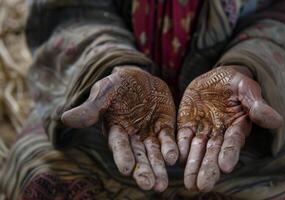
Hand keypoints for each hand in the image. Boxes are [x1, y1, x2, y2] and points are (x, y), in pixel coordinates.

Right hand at [61, 66, 177, 191]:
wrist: (139, 77)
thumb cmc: (117, 85)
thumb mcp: (104, 91)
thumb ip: (91, 108)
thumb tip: (66, 119)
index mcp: (116, 130)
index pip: (119, 146)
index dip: (123, 157)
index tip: (127, 170)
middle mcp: (133, 136)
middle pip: (139, 156)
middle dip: (144, 171)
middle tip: (150, 186)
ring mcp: (150, 133)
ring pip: (155, 153)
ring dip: (159, 168)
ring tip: (162, 185)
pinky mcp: (164, 126)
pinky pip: (169, 139)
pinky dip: (172, 149)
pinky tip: (175, 159)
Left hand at [177, 66, 282, 190]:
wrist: (214, 78)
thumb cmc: (234, 83)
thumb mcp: (246, 87)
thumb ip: (256, 103)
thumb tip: (277, 120)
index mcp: (237, 125)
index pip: (233, 142)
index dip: (229, 153)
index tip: (226, 167)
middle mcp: (220, 132)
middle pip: (214, 152)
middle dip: (209, 169)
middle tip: (203, 186)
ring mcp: (202, 130)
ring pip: (197, 150)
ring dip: (193, 166)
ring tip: (190, 185)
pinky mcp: (187, 125)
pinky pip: (182, 138)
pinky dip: (180, 149)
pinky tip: (176, 160)